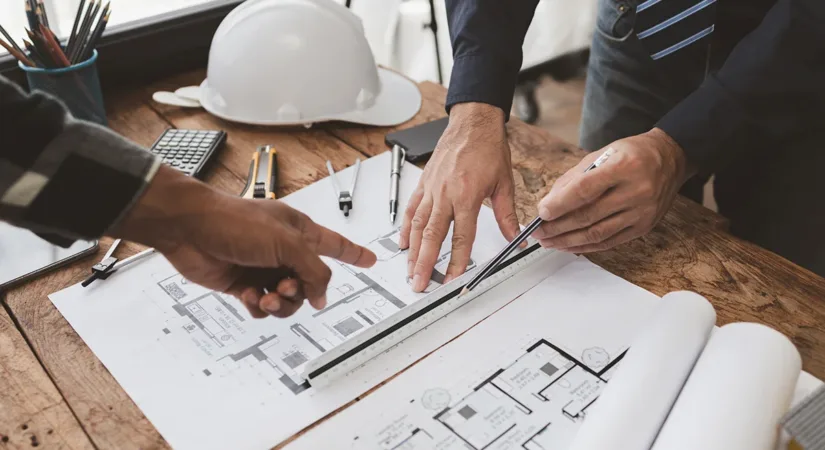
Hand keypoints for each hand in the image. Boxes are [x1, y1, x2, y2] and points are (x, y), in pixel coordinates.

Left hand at [111, 165, 376, 317]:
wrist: (189, 229)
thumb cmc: (233, 221)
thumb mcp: (286, 243)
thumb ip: (312, 269)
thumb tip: (321, 295)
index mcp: (300, 232)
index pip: (336, 245)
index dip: (355, 254)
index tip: (371, 260)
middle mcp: (283, 250)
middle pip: (311, 282)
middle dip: (302, 291)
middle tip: (286, 287)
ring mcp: (263, 267)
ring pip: (288, 299)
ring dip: (280, 303)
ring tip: (267, 297)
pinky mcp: (244, 283)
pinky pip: (264, 305)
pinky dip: (260, 306)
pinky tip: (250, 297)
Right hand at [399, 103, 520, 291]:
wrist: (472, 123)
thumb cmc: (488, 148)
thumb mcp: (504, 183)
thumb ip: (507, 215)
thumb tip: (516, 238)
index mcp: (467, 195)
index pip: (462, 236)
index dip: (458, 260)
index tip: (455, 278)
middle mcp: (445, 193)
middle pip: (433, 235)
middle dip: (425, 263)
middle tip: (420, 283)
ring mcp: (431, 188)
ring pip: (418, 225)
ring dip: (413, 251)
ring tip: (410, 271)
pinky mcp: (423, 183)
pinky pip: (411, 209)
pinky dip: (405, 228)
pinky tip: (403, 243)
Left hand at [532, 128, 688, 252]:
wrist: (671, 159)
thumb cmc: (633, 154)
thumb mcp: (602, 153)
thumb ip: (574, 178)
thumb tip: (549, 202)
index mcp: (624, 167)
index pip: (585, 190)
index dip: (560, 204)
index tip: (541, 213)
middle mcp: (636, 191)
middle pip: (588, 215)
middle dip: (558, 226)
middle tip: (539, 231)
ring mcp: (642, 212)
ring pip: (598, 233)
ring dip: (569, 241)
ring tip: (549, 242)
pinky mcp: (644, 227)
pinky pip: (610, 241)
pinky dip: (587, 246)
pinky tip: (570, 246)